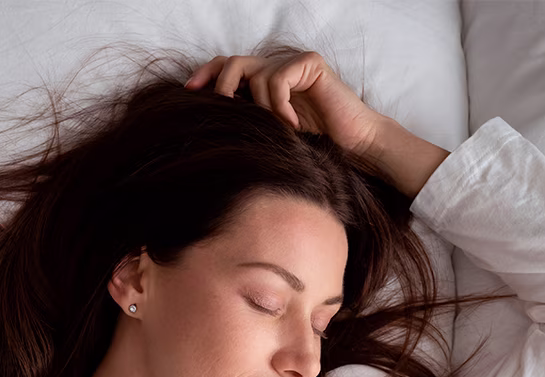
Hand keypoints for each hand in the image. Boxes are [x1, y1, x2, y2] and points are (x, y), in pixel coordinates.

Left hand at [183, 51, 387, 160]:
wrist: (356, 146)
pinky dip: (280, 106)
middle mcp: (277, 66)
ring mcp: (294, 62)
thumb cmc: (316, 145)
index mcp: (265, 80)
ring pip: (255, 74)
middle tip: (221, 108)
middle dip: (220, 85)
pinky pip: (277, 80)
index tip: (188, 92)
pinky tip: (294, 125)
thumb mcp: (271, 133)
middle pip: (233, 62)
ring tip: (279, 129)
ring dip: (261, 108)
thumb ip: (247, 118)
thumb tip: (208, 119)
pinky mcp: (310, 63)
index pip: (227, 66)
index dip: (206, 74)